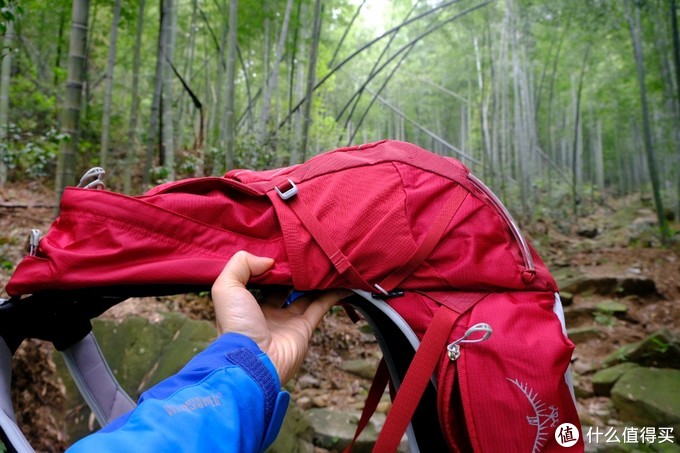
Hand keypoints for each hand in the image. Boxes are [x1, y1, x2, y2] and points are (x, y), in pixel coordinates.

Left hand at [212, 251, 349, 383]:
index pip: (261, 279)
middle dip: (293, 272)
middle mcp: (268, 311)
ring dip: (315, 281)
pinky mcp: (305, 329)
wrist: (254, 361)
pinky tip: (342, 282)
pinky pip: (321, 307)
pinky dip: (332, 295)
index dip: (271, 265)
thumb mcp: (226, 287)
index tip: (282, 249)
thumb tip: (269, 261)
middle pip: (285, 286)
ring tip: (325, 263)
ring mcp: (288, 321)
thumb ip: (241, 265)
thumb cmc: (237, 324)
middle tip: (305, 253)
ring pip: (305, 295)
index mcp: (247, 303)